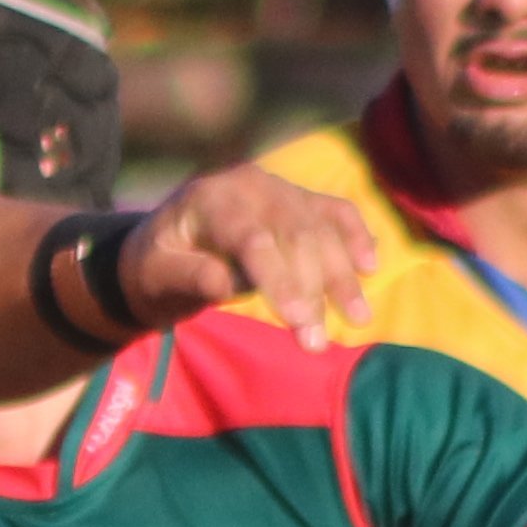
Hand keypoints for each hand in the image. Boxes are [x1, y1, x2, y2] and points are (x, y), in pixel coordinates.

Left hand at [113, 167, 376, 337]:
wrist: (164, 244)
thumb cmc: (157, 265)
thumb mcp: (156, 274)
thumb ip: (188, 276)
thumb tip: (225, 283)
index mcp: (210, 198)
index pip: (252, 239)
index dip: (279, 279)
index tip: (297, 320)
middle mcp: (250, 185)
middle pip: (293, 235)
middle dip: (311, 289)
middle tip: (315, 341)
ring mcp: (279, 188)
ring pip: (321, 228)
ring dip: (342, 275)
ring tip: (357, 319)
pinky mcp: (299, 200)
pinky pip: (336, 212)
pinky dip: (356, 237)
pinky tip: (370, 267)